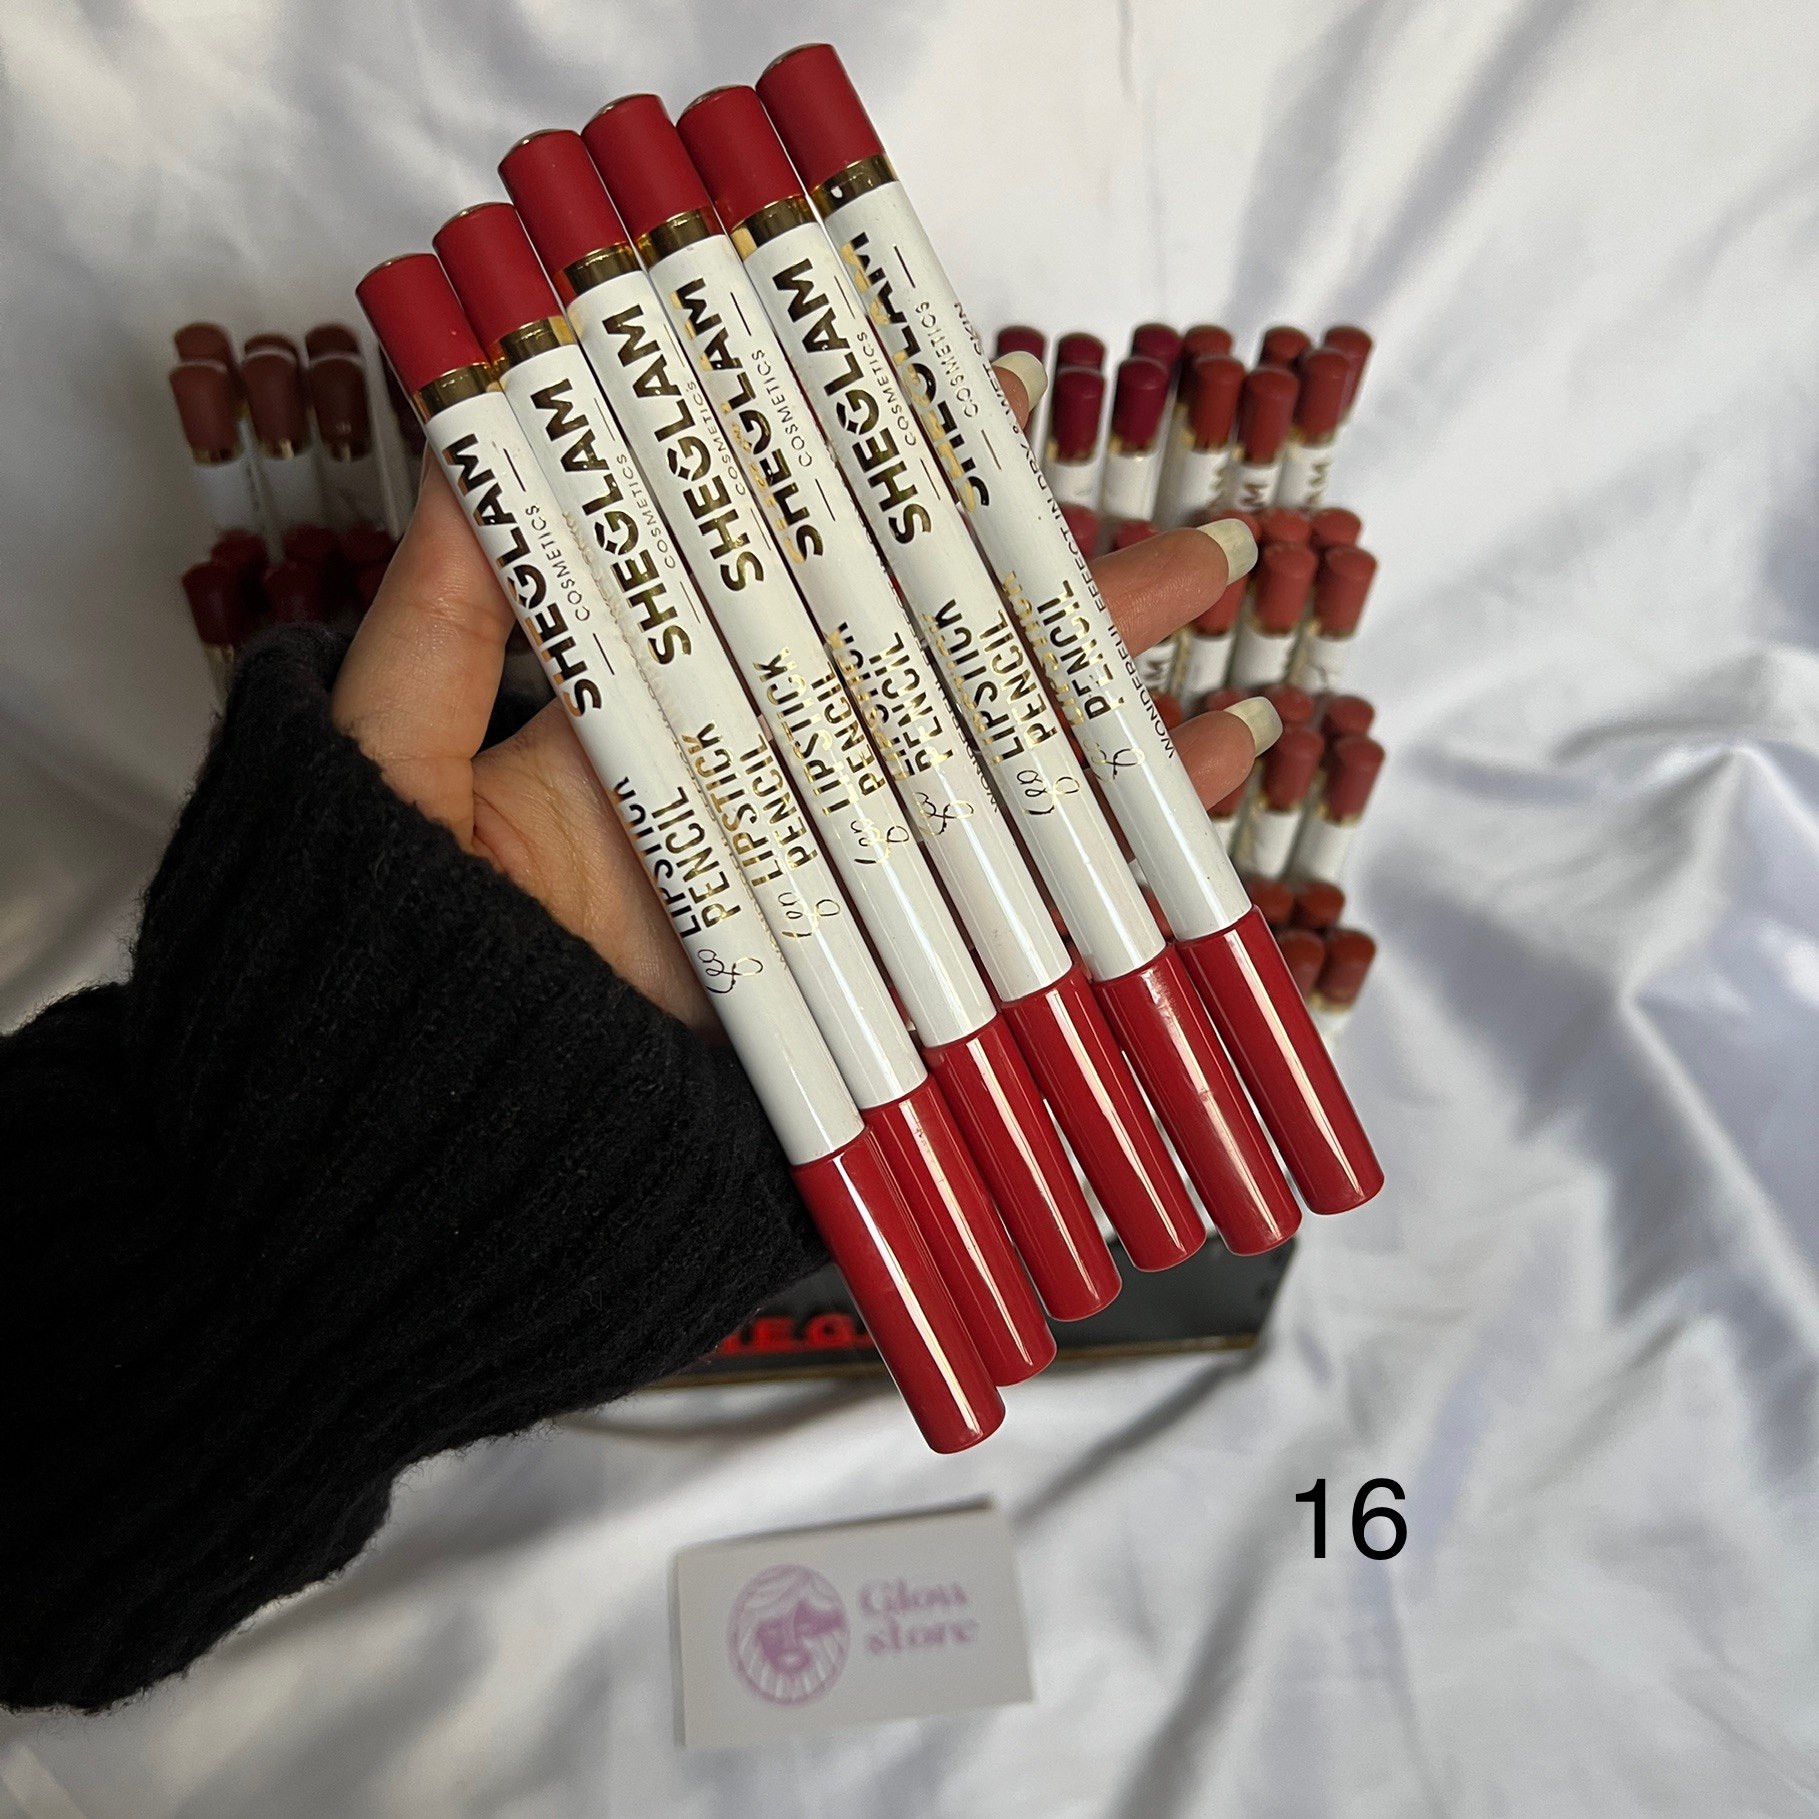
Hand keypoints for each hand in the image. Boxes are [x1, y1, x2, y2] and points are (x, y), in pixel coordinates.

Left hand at [331, 374, 1261, 1035]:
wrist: (402, 1180)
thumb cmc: (365, 974)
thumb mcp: (385, 768)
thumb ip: (434, 619)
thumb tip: (465, 436)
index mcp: (673, 728)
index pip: (817, 594)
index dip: (913, 512)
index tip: (990, 416)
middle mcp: (770, 805)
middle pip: (947, 687)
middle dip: (1070, 615)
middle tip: (1188, 551)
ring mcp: (829, 908)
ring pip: (1003, 802)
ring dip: (1122, 739)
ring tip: (1232, 677)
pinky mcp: (863, 1012)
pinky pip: (1006, 944)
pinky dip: (1112, 890)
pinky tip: (1202, 828)